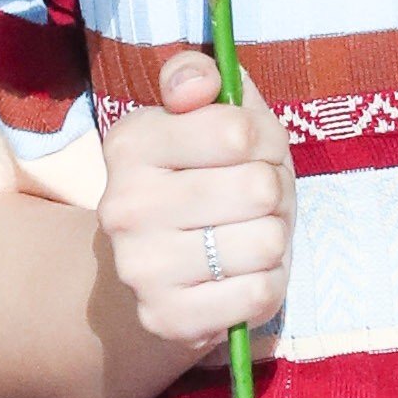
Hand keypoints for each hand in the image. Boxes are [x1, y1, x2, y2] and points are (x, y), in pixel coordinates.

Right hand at [96, 48, 296, 369]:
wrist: (156, 272)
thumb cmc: (201, 177)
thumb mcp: (204, 115)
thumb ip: (198, 77)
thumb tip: (195, 88)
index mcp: (130, 142)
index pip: (239, 131)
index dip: (263, 139)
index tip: (247, 150)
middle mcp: (123, 206)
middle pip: (260, 187)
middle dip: (274, 189)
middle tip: (253, 198)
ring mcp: (141, 269)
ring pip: (267, 240)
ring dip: (274, 236)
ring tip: (247, 234)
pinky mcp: (168, 320)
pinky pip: (260, 293)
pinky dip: (267, 282)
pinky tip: (240, 275)